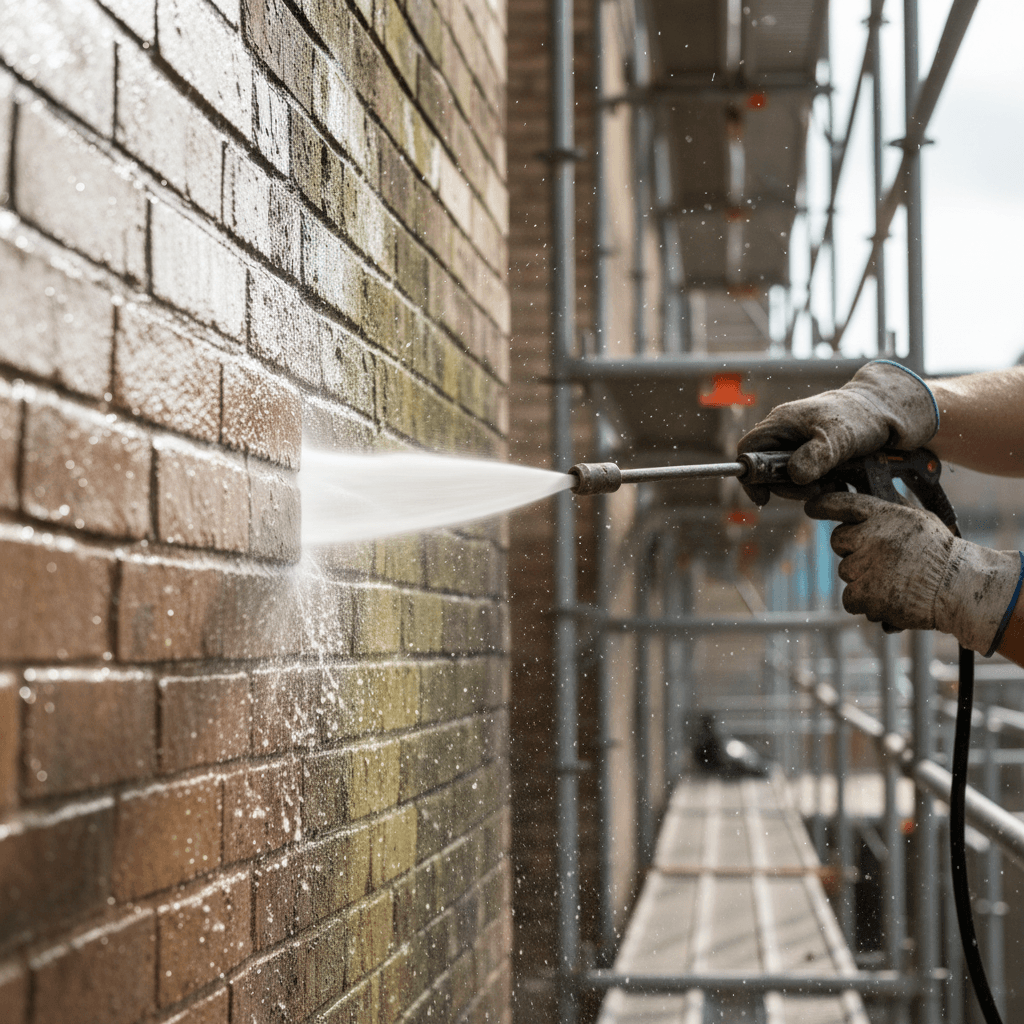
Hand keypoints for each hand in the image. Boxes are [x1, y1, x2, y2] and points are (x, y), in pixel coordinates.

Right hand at [737, 360, 937, 504]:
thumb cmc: (861, 417)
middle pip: (768, 471)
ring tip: (835, 484)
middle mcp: (786, 434)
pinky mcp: (815, 456)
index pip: (749, 450)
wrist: (888, 413)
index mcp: (781, 423)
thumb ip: (816, 456)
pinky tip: (840, 484)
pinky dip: (821, 486)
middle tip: (816, 491)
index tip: (765, 498)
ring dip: (809, 488)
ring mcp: (800, 446)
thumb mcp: (839, 436)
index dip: (751, 476)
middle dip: (790, 487)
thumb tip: (794, 477)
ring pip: (790, 478)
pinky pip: (808, 478)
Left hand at [806, 491, 1021, 654]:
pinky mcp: (865, 593)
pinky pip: (849, 598)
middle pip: (839, 541)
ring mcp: (866, 565)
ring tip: (896, 582)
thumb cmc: (945, 556)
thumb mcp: (920, 522)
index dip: (825, 505)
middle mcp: (872, 536)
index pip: (846, 504)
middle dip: (852, 550)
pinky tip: (888, 600)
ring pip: (846, 572)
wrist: (961, 588)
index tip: (811, 507)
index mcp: (886, 515)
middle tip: (880, 561)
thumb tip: (863, 512)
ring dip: (863, 580)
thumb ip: (890, 516)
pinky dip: (864, 603)